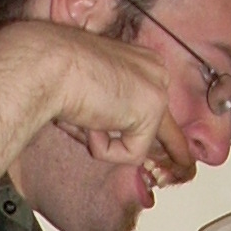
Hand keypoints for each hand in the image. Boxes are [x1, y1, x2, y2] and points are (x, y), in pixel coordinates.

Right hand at [3, 19, 189, 172]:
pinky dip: (104, 149)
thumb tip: (113, 139)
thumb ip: (108, 113)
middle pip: (164, 128)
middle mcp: (155, 71)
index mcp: (139, 62)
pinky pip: (131, 154)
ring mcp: (157, 88)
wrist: (47, 63)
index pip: (155, 104)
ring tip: (83, 118)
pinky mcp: (153, 109)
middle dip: (164, 151)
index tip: (181, 157)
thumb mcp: (88, 94)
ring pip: (138, 143)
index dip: (158, 134)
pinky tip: (90, 124)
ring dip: (104, 142)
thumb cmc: (54, 73)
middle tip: (184, 168)